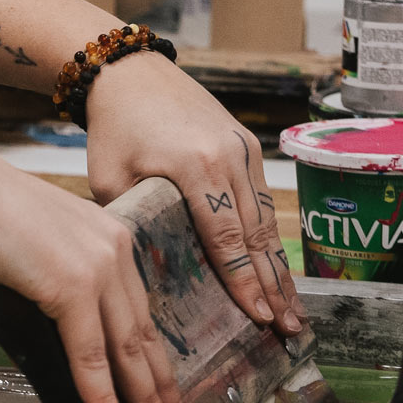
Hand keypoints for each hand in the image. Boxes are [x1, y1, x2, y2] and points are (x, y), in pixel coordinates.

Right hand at [0, 165, 191, 402]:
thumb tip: (44, 342)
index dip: (153, 356)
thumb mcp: (28, 261)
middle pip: (144, 334)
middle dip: (161, 386)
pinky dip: (102, 396)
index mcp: (111, 241)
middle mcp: (115, 252)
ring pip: (127, 349)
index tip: (164, 388)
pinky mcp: (72, 286)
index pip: (139, 311)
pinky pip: (90, 355)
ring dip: (144, 400)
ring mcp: (97, 269)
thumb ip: (45, 300)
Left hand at [83, 51, 308, 337]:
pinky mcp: (248, 146)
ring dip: (280, 268)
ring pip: (268, 219)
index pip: (226, 237)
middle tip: (288, 330)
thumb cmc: (113, 128)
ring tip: (292, 311)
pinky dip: (273, 237)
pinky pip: (265, 199)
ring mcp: (244, 149)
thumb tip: (143, 273)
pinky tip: (279, 269)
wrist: (130, 72)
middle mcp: (229, 157)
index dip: (244, 281)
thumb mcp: (109, 179)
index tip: (259, 317)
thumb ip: (132, 223)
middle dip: (274, 286)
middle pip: (257, 234)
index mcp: (195, 167)